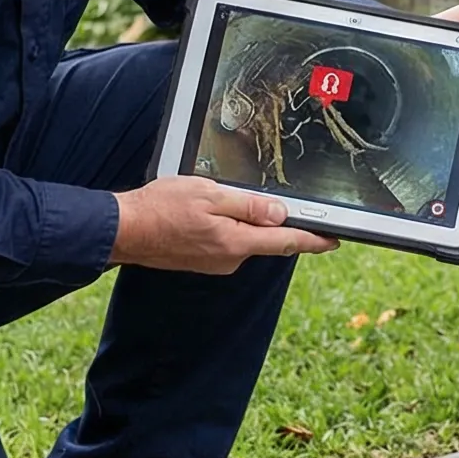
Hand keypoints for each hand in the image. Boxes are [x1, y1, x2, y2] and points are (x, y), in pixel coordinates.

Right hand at [111, 176, 336, 273]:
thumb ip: (248, 206)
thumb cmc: (161, 209)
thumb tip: (281, 214)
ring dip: (245, 222)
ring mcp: (215, 263)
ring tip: (225, 199)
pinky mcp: (202, 260)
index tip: (335, 239)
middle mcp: (230, 259)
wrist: (123, 230)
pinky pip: (226, 242)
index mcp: (236, 242)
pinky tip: (210, 212)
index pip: (287, 242)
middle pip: (268, 240)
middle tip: (280, 203)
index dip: (315, 240)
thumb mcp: (210, 194)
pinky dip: (228, 227)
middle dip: (276, 223)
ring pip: (244, 239)